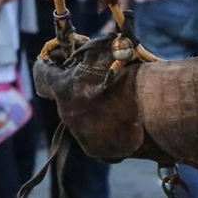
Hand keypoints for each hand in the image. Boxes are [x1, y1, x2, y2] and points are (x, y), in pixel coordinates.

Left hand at [32, 36, 153, 162]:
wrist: (156, 108)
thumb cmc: (130, 73)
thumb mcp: (102, 49)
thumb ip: (82, 50)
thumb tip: (75, 47)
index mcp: (63, 88)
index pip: (41, 74)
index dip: (49, 64)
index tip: (61, 59)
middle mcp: (67, 114)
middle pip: (64, 97)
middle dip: (77, 87)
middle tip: (99, 79)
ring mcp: (82, 135)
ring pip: (80, 117)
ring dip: (93, 108)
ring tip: (119, 100)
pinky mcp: (98, 150)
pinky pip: (95, 135)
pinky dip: (106, 127)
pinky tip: (125, 119)